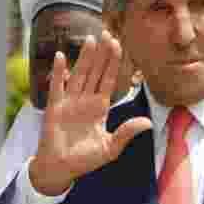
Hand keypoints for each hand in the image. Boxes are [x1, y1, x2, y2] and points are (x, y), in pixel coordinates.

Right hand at [29, 31, 151, 195]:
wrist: (60, 170)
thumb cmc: (84, 161)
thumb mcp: (110, 148)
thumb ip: (126, 133)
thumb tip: (149, 123)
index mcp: (99, 108)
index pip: (108, 80)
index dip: (113, 63)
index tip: (118, 45)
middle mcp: (85, 101)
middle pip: (95, 72)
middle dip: (102, 54)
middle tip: (108, 33)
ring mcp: (69, 102)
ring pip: (79, 75)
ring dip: (84, 58)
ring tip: (91, 39)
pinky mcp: (55, 108)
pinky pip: (57, 86)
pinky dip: (58, 72)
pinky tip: (60, 56)